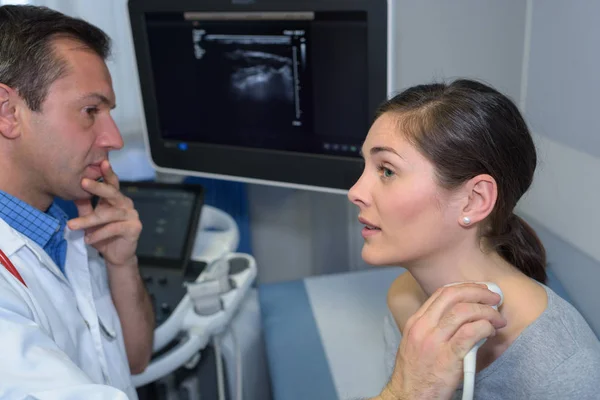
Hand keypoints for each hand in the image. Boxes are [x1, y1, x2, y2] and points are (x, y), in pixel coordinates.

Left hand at [67, 160, 141, 266]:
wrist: (116, 256)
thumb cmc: (103, 235)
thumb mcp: (90, 219)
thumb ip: (85, 206)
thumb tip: (74, 191)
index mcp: (116, 199)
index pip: (112, 183)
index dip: (107, 173)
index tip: (101, 163)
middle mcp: (126, 204)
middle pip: (112, 192)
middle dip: (98, 187)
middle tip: (83, 182)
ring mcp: (132, 215)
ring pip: (109, 214)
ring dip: (88, 220)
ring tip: (72, 225)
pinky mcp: (134, 228)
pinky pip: (114, 228)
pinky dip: (99, 234)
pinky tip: (88, 239)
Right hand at [386, 283, 505, 399]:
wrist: (408, 397)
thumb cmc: (415, 373)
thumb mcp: (416, 343)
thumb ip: (434, 328)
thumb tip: (461, 317)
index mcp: (416, 322)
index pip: (441, 293)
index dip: (464, 287)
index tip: (479, 290)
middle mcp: (423, 327)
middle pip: (452, 295)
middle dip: (477, 292)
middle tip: (493, 298)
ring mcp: (434, 342)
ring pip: (464, 311)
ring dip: (486, 311)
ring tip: (497, 318)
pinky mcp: (447, 358)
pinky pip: (470, 333)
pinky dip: (485, 327)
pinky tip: (490, 332)